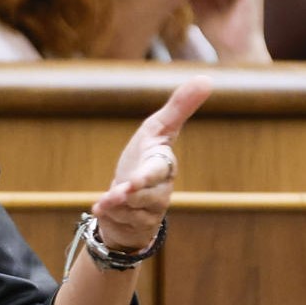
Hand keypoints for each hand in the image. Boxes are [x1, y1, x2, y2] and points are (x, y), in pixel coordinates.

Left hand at [90, 76, 211, 251]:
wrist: (132, 196)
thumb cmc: (144, 159)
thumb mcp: (157, 130)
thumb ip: (179, 107)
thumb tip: (207, 78)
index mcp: (164, 165)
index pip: (158, 170)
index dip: (146, 176)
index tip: (133, 181)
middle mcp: (160, 190)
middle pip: (144, 194)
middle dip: (130, 195)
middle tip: (118, 194)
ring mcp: (148, 211)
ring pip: (127, 208)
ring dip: (113, 204)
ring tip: (104, 202)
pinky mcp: (134, 226)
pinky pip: (118, 222)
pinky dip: (106, 214)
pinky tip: (99, 209)